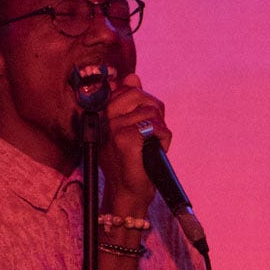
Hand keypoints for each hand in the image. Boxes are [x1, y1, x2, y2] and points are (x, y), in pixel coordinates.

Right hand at [101, 72, 168, 213]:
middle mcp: (106, 119)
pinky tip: (156, 149)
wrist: (127, 192)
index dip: (143, 99)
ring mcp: (113, 129)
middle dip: (153, 110)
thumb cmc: (131, 161)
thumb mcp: (130, 127)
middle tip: (150, 131)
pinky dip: (164, 138)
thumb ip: (131, 101)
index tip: (143, 118)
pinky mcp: (124, 141)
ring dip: (159, 128)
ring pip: (151, 112)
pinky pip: (156, 127)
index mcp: (105, 113)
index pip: (128, 86)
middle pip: (140, 94)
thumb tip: (133, 77)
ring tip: (151, 143)